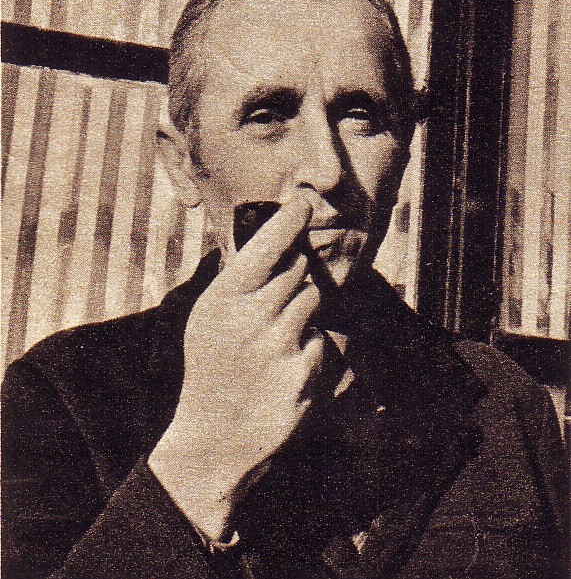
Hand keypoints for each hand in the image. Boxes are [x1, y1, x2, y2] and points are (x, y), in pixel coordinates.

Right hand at [148, 197, 324, 539]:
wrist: (214, 436)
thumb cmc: (210, 370)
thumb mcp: (206, 321)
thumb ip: (234, 284)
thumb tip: (262, 245)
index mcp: (224, 300)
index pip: (264, 247)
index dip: (288, 220)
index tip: (304, 201)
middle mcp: (251, 318)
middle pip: (298, 271)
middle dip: (294, 278)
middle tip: (274, 304)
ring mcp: (278, 346)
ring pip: (312, 301)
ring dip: (301, 313)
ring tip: (274, 339)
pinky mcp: (302, 373)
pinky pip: (320, 340)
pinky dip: (308, 348)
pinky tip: (283, 367)